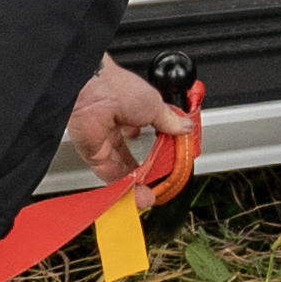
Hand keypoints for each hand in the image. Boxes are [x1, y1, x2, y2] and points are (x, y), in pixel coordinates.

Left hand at [64, 55, 191, 192]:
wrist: (95, 92)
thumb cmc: (120, 88)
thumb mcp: (156, 105)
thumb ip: (170, 121)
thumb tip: (185, 127)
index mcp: (133, 112)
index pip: (149, 136)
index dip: (162, 149)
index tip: (172, 160)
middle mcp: (118, 128)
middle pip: (134, 155)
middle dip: (149, 169)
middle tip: (161, 180)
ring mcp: (105, 142)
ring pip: (123, 168)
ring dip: (137, 182)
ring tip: (151, 193)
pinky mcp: (95, 155)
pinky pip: (111, 174)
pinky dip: (124, 185)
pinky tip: (137, 192)